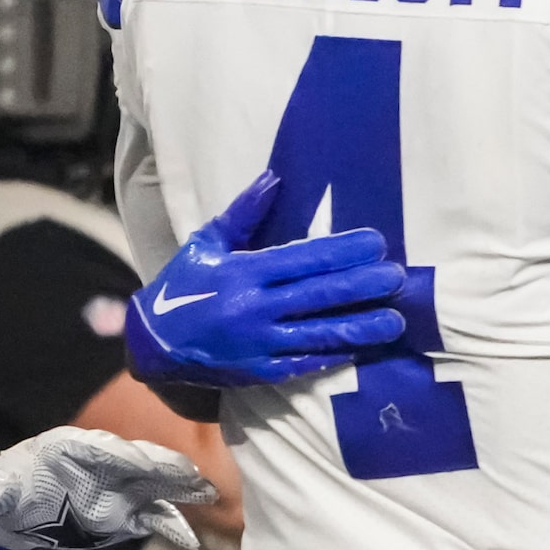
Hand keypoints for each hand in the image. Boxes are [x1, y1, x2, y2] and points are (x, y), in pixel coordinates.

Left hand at [0, 426, 221, 549]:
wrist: (21, 508)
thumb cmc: (9, 492)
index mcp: (72, 449)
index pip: (102, 448)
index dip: (121, 453)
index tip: (140, 460)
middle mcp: (104, 464)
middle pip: (139, 460)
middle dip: (164, 466)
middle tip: (191, 473)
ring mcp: (120, 488)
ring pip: (156, 484)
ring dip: (180, 489)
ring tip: (207, 493)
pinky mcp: (128, 513)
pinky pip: (155, 516)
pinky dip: (173, 525)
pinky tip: (191, 538)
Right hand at [127, 169, 407, 387]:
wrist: (152, 345)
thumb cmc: (183, 287)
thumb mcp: (206, 244)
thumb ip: (243, 213)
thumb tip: (274, 177)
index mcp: (243, 273)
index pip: (302, 259)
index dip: (342, 251)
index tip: (376, 243)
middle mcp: (253, 308)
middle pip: (318, 295)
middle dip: (361, 287)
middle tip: (397, 278)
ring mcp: (259, 344)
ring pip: (319, 334)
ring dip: (360, 327)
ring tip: (396, 321)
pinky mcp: (261, 372)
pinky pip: (305, 362)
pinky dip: (335, 355)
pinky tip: (364, 348)